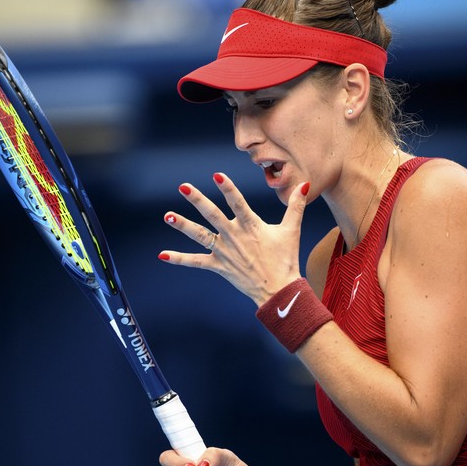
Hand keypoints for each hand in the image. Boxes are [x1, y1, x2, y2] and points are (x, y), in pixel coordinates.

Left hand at [158, 173, 310, 305]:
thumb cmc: (286, 259)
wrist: (279, 290)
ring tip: (168, 216)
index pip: (237, 202)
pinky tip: (162, 255)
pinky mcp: (219, 266)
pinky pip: (196, 262)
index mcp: (251, 226)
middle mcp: (234, 237)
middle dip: (198, 200)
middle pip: (213, 215)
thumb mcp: (291, 230)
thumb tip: (304, 185)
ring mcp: (225, 252)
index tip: (216, 175)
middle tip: (183, 187)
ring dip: (183, 226)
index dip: (227, 188)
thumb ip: (296, 206)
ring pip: (200, 236)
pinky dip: (180, 259)